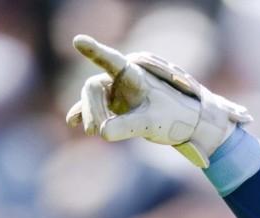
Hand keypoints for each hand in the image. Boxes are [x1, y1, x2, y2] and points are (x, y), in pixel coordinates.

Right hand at [64, 34, 252, 167]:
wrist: (186, 124)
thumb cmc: (174, 117)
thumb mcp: (152, 123)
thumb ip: (128, 126)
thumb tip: (103, 133)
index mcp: (134, 74)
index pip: (112, 61)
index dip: (96, 51)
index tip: (79, 41)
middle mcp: (122, 79)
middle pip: (94, 87)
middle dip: (92, 108)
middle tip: (95, 131)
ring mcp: (117, 91)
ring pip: (92, 97)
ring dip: (90, 114)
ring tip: (93, 132)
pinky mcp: (115, 105)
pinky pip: (93, 106)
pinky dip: (84, 113)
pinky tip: (73, 122)